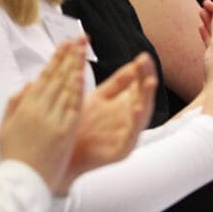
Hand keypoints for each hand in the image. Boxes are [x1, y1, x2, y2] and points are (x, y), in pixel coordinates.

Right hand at [0, 38, 85, 193]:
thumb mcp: (6, 127)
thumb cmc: (13, 156)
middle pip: (57, 77)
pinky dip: (77, 90)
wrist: (22, 182)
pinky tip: (81, 76)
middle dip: (68, 56)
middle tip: (77, 39)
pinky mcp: (65, 132)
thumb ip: (14, 103)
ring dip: (75, 67)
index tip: (64, 44)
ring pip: (66, 88)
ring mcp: (53, 120)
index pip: (44, 76)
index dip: (55, 59)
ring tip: (82, 50)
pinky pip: (73, 107)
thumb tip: (27, 84)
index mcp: (25, 107)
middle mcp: (39, 110)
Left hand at [60, 53, 156, 190]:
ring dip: (147, 99)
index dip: (141, 71)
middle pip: (143, 98)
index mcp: (122, 106)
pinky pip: (130, 138)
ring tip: (150, 82)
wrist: (63, 154)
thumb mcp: (98, 98)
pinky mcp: (119, 152)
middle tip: (146, 64)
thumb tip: (131, 62)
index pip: (137, 85)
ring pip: (142, 117)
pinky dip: (134, 124)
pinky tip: (135, 109)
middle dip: (146, 80)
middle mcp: (127, 120)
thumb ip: (116, 83)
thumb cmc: (80, 126)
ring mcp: (125, 136)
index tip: (143, 57)